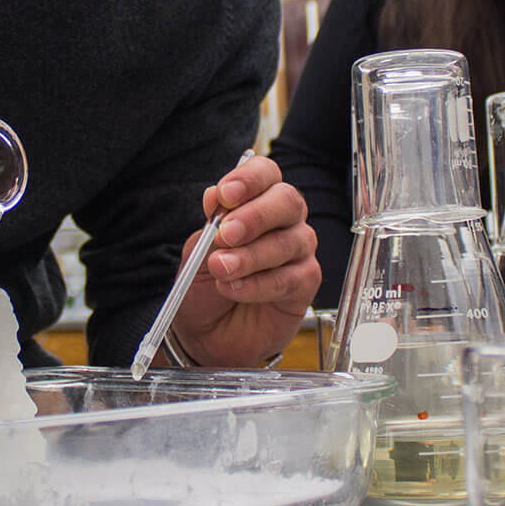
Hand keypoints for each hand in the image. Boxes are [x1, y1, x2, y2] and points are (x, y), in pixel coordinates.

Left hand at [169, 156, 319, 366]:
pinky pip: (289, 278)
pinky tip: (234, 289)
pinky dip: (258, 284)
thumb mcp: (199, 251)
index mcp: (258, 200)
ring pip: (287, 242)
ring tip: (222, 270)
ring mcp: (299, 250)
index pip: (265, 174)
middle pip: (286, 201)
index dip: (248, 179)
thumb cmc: (206, 284)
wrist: (208, 332)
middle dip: (254, 216)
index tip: (225, 195)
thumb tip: (213, 196)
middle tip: (225, 235)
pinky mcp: (306, 283)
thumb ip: (210, 225)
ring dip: (249, 257)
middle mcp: (285, 220)